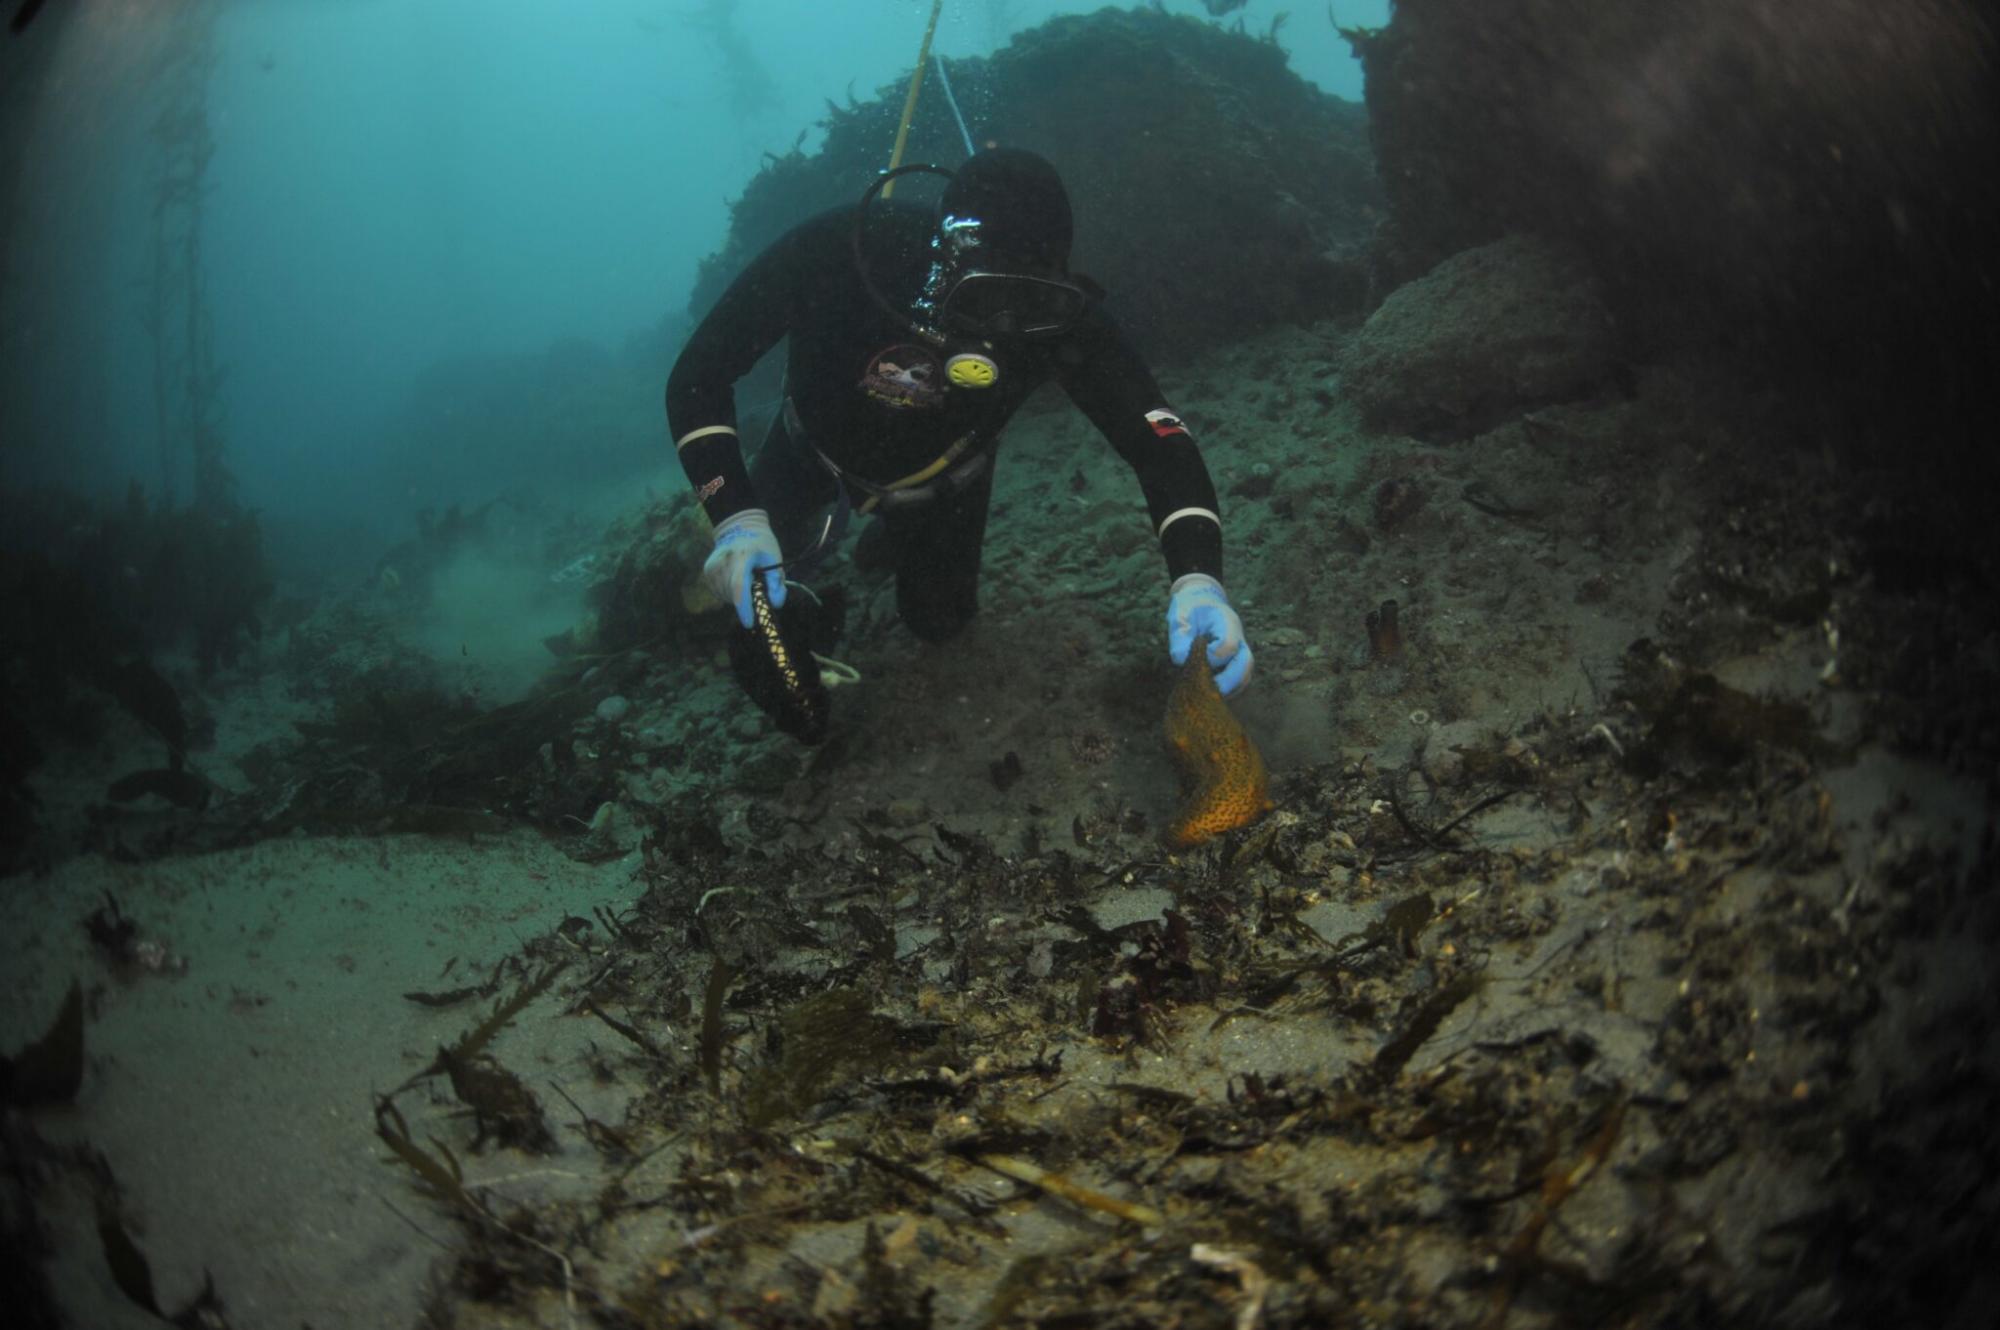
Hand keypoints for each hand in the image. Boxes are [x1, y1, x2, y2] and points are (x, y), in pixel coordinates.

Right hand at [703, 509, 784, 628]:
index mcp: (742, 556)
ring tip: (746, 580)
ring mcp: (712, 566)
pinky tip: (736, 579)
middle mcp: (723, 561)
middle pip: (734, 594)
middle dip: (747, 602)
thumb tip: (774, 605)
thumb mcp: (775, 561)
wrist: (740, 528)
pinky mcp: (707, 571)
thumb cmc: (762, 547)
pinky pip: (719, 591)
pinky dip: (730, 592)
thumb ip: (777, 584)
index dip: (744, 607)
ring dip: (738, 597)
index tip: (749, 623)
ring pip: (726, 596)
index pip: (739, 586)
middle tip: (757, 590)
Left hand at [1166, 573, 1251, 695]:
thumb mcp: (1179, 618)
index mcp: (1227, 622)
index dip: (1211, 657)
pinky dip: (1226, 690)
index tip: (1194, 658)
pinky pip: (1239, 682)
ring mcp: (1241, 651)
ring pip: (1245, 676)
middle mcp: (1240, 637)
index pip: (1228, 645)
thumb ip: (1179, 639)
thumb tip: (1181, 661)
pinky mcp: (1237, 664)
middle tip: (1204, 691)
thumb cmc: (1188, 609)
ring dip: (1228, 689)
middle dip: (1226, 681)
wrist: (1200, 602)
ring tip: (1205, 694)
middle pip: (1246, 664)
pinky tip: (1208, 692)